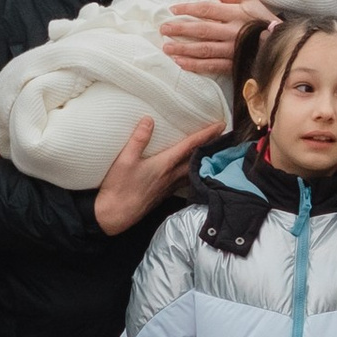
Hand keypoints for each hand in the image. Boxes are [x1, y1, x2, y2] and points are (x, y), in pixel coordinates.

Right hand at [95, 116, 212, 234]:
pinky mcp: (163, 194)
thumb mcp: (124, 160)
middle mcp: (171, 176)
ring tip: (210, 151)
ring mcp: (168, 187)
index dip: (206, 134)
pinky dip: (191, 172)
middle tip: (222, 135)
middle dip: (210, 146)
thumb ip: (138, 139)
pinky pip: (184, 180)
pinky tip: (189, 171)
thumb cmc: (118, 188)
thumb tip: (149, 119)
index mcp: (164, 164)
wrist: (114, 216)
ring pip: (192, 171)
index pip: (190, 146)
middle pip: (196, 158)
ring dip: (203, 160)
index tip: (221, 125)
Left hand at [156, 0, 280, 79]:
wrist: (280, 42)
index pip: (207, 9)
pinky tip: (181, 64)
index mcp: (236, 13)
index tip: (173, 9)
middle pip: (202, 30)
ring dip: (183, 49)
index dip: (188, 9)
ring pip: (204, 50)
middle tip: (163, 29)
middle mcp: (233, 32)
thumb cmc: (261, 17)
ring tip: (167, 48)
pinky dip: (195, 66)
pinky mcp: (234, 64)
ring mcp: (233, 50)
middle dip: (180, 29)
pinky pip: (212, 66)